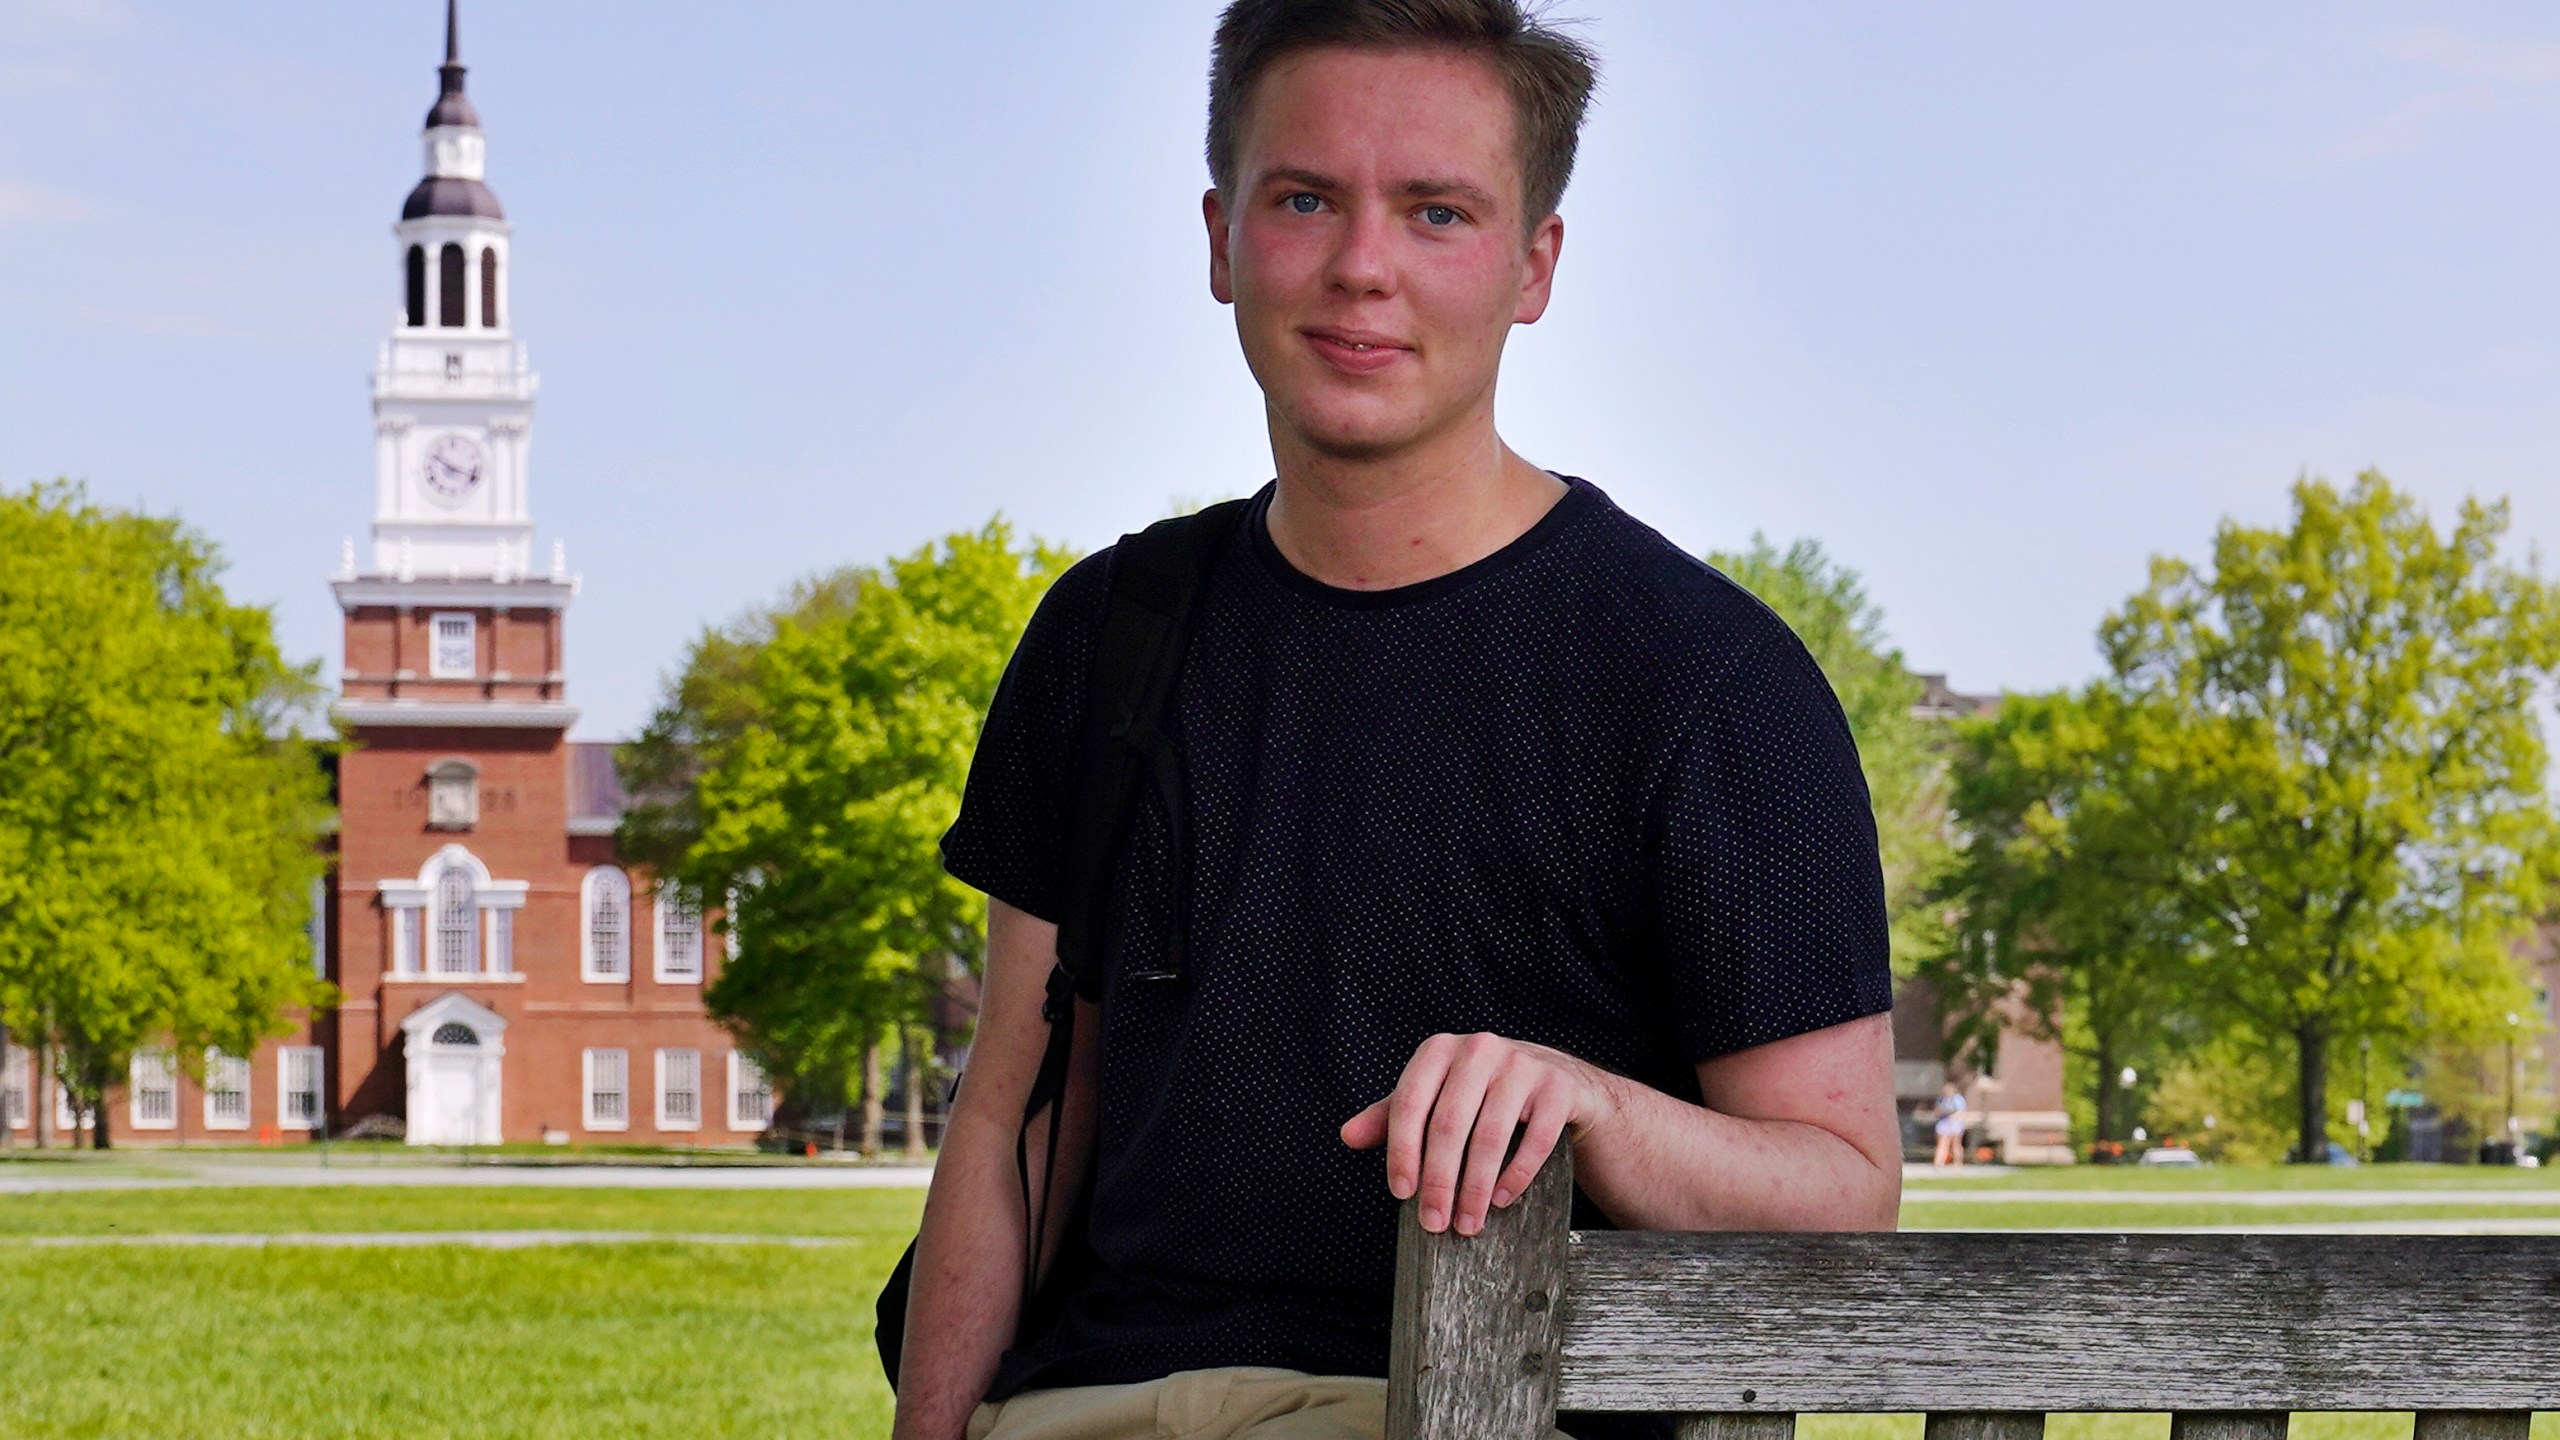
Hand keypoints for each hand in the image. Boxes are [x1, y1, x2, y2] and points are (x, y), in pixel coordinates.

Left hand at [1339, 1031, 1619, 1236]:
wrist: (1552, 1080)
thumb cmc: (1480, 1093)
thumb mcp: (1434, 1096)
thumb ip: (1391, 1115)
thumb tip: (1348, 1136)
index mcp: (1439, 1050)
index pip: (1410, 1103)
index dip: (1402, 1151)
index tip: (1401, 1193)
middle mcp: (1479, 1049)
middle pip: (1449, 1124)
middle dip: (1439, 1181)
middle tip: (1434, 1222)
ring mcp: (1522, 1065)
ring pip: (1491, 1135)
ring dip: (1476, 1187)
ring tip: (1467, 1222)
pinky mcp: (1556, 1087)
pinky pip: (1535, 1139)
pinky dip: (1516, 1175)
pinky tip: (1501, 1200)